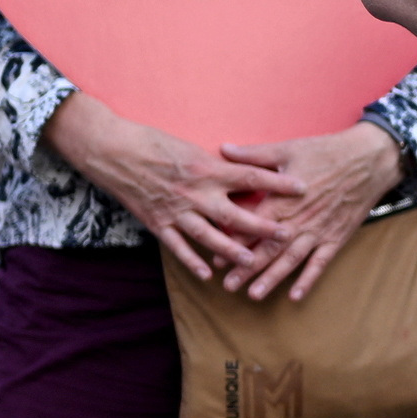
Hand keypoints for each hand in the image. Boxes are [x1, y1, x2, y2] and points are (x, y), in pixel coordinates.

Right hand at [42, 93, 286, 285]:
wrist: (113, 151)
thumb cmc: (154, 143)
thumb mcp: (191, 148)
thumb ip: (217, 166)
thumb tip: (244, 173)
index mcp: (207, 167)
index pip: (251, 176)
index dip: (278, 182)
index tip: (304, 187)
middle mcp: (195, 191)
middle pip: (236, 212)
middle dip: (263, 225)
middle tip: (288, 234)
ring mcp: (177, 209)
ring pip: (210, 234)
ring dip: (232, 249)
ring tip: (253, 260)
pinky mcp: (158, 223)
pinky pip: (178, 246)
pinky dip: (192, 261)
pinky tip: (207, 274)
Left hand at [193, 123, 413, 301]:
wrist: (368, 160)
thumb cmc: (326, 152)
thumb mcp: (288, 149)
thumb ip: (254, 155)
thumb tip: (223, 149)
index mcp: (283, 200)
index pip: (253, 226)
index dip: (234, 242)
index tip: (216, 258)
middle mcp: (299, 220)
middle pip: (269, 249)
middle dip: (247, 269)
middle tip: (228, 285)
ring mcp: (318, 232)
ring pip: (291, 260)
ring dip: (272, 279)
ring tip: (254, 295)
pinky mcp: (335, 237)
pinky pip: (320, 263)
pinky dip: (309, 280)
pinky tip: (296, 296)